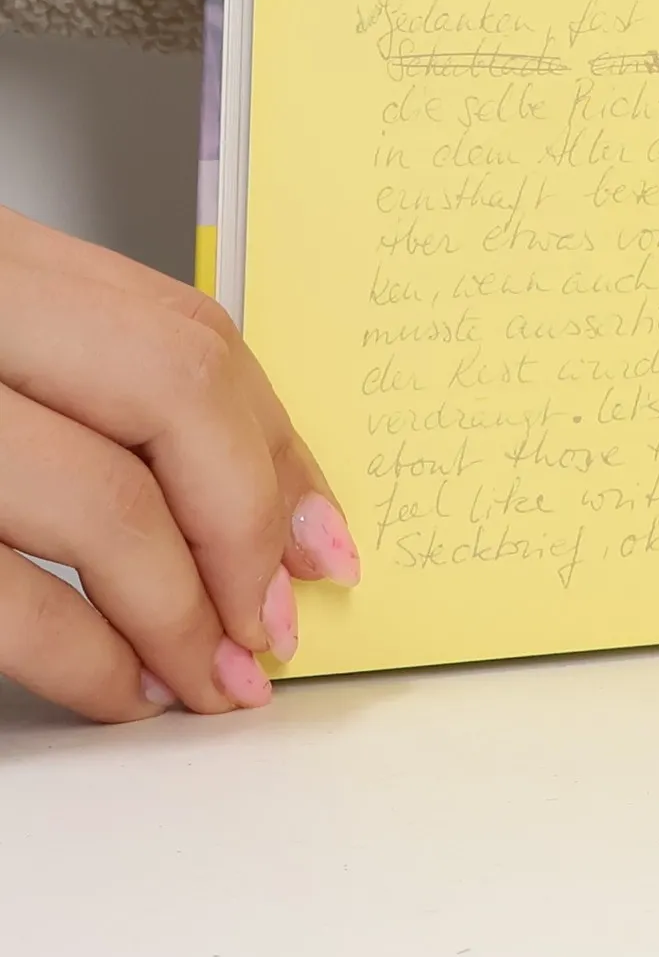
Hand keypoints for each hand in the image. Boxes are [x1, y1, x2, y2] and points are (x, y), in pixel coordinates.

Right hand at [0, 206, 358, 722]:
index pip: (191, 338)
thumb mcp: (9, 342)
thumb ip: (117, 392)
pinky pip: (7, 604)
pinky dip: (85, 663)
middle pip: (176, 398)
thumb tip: (282, 512)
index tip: (328, 541)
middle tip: (276, 623)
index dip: (278, 449)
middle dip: (247, 528)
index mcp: (7, 266)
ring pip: (104, 507)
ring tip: (215, 679)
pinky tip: (122, 689)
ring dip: (183, 617)